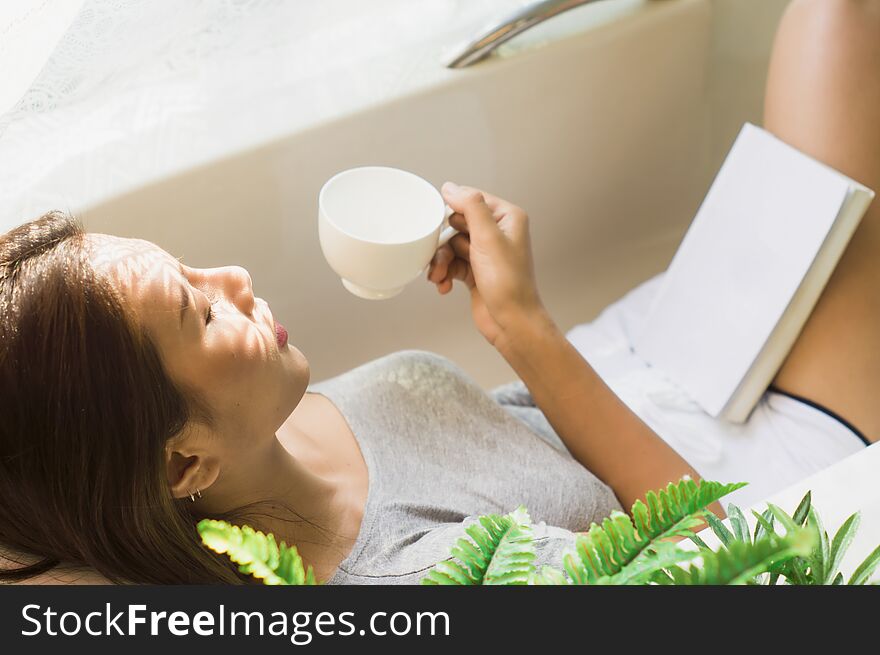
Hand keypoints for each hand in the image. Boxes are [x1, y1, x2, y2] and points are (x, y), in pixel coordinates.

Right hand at [427, 182, 546, 346]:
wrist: (511, 322)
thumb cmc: (508, 284)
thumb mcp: (488, 238)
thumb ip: (470, 207)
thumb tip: (451, 187)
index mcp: (506, 218)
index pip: (472, 200)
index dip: (452, 211)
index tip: (437, 223)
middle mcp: (497, 233)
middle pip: (456, 224)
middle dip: (443, 242)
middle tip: (440, 257)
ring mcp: (485, 253)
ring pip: (451, 246)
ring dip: (441, 261)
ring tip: (438, 277)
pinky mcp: (475, 271)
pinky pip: (451, 264)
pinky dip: (445, 274)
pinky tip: (444, 285)